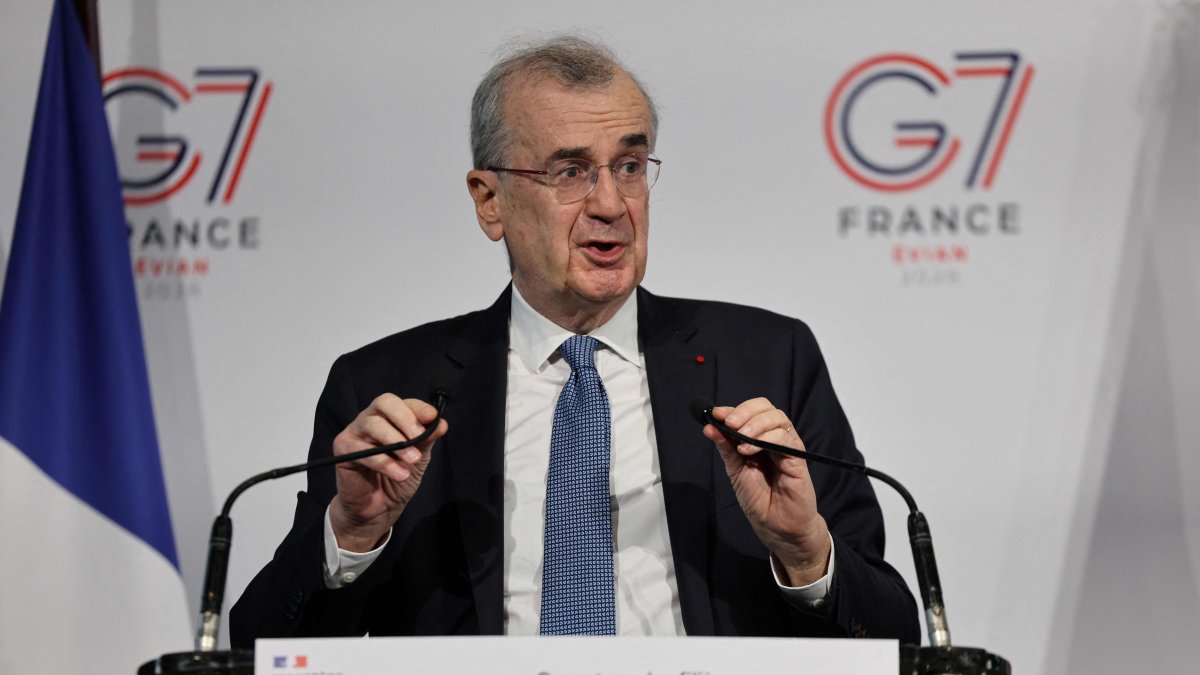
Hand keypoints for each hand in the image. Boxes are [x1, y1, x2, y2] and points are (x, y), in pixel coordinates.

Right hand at [328, 393, 447, 551]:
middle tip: (418, 435)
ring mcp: (355, 433)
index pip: (403, 402)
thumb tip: (441, 423)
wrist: (379, 508)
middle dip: (405, 418)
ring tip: (412, 460)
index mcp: (390, 417)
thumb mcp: (418, 458)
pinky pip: (363, 451)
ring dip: (396, 442)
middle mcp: (371, 419)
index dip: (419, 408)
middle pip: (384, 403)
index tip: (433, 417)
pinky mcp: (343, 450)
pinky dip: (384, 463)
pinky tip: (400, 474)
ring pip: (373, 425)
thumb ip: (427, 439)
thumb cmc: (396, 477)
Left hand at [702, 397, 831, 585]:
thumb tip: (709, 426)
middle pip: (766, 408)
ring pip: (777, 418)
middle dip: (744, 411)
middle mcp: (774, 439)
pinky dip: (766, 438)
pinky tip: (749, 451)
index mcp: (759, 438)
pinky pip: (785, 438)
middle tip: (729, 423)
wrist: (778, 528)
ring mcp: (788, 447)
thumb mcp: (736, 471)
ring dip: (755, 424)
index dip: (733, 409)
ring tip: (740, 440)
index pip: (751, 412)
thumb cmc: (760, 501)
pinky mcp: (797, 459)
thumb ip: (726, 448)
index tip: (714, 414)